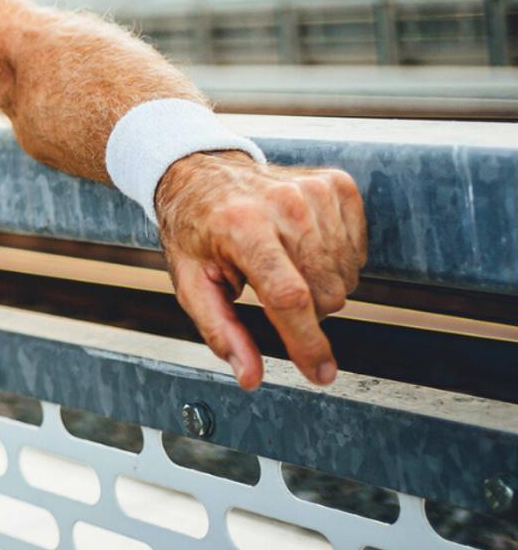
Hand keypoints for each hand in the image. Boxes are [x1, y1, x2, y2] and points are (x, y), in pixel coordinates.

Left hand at [155, 151, 366, 390]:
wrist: (203, 172)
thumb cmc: (196, 231)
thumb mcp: (191, 281)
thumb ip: (220, 330)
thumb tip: (250, 376)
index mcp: (242, 227)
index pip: (289, 297)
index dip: (307, 343)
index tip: (321, 374)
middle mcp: (283, 204)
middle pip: (325, 294)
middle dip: (305, 312)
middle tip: (269, 290)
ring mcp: (314, 190)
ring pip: (345, 278)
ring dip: (319, 286)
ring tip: (283, 264)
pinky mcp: (337, 185)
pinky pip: (357, 252)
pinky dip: (335, 261)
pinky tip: (302, 247)